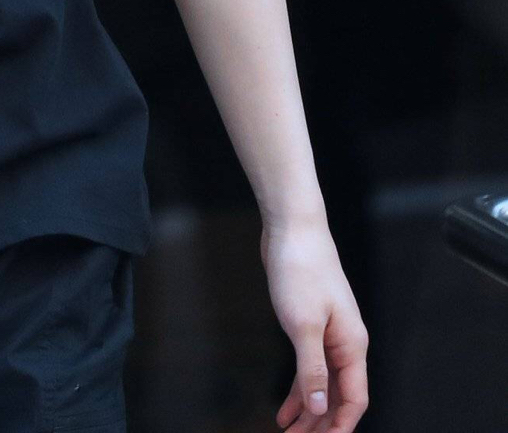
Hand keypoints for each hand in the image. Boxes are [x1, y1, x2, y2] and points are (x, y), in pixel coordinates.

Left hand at [261, 215, 368, 431]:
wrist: (292, 227)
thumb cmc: (301, 269)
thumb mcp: (303, 325)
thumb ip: (312, 369)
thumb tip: (318, 409)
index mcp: (351, 345)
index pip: (353, 399)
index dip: (339, 426)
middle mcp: (344, 343)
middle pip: (338, 396)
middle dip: (320, 424)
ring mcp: (328, 333)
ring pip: (322, 384)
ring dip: (308, 410)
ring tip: (289, 432)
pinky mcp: (310, 323)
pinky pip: (308, 366)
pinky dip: (298, 388)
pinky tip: (285, 406)